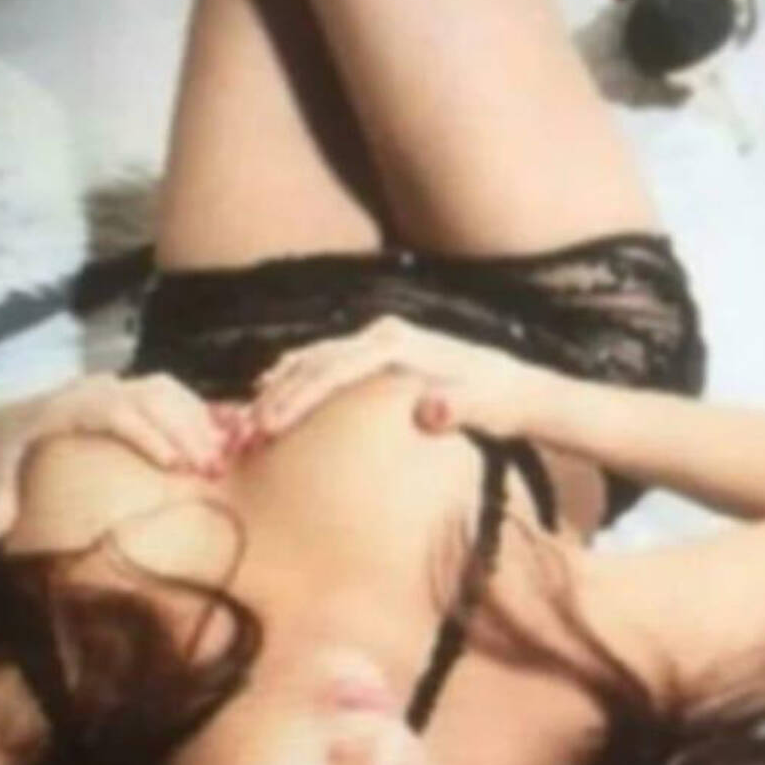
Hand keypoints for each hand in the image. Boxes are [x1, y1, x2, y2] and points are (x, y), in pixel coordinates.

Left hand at [0, 373, 251, 541]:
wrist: (7, 422)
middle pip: (152, 397)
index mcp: (68, 405)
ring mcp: (120, 386)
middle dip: (186, 431)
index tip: (174, 467)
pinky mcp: (135, 392)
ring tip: (224, 458)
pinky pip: (175, 394)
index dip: (147, 435)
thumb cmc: (6, 451)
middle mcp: (98, 388)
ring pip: (169, 391)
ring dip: (200, 421)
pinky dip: (201, 414)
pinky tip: (224, 442)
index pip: (115, 412)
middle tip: (212, 468)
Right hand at [252, 315, 546, 440]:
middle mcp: (383, 334)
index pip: (333, 369)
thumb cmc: (499, 401)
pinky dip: (298, 375)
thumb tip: (428, 412)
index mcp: (398, 343)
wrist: (517, 386)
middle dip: (278, 395)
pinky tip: (274, 388)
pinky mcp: (380, 353)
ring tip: (249, 416)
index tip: (269, 427)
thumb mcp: (484, 407)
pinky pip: (327, 361)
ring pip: (315, 358)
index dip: (297, 398)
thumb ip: (456, 408)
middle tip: (246, 431)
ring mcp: (380, 340)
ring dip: (281, 385)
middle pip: (315, 362)